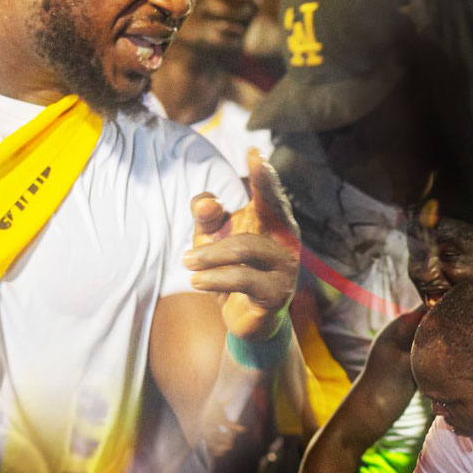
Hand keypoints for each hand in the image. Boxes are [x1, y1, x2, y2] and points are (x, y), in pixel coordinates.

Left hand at [186, 149, 299, 341]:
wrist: (244, 320)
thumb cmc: (230, 270)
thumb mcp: (212, 239)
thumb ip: (207, 217)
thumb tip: (206, 203)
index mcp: (272, 220)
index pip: (268, 193)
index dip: (263, 174)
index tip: (254, 151)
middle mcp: (286, 238)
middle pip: (271, 208)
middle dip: (262, 188)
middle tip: (253, 167)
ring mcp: (286, 266)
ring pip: (245, 248)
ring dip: (209, 255)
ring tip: (186, 262)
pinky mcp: (277, 293)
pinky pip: (243, 278)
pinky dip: (214, 279)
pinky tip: (196, 282)